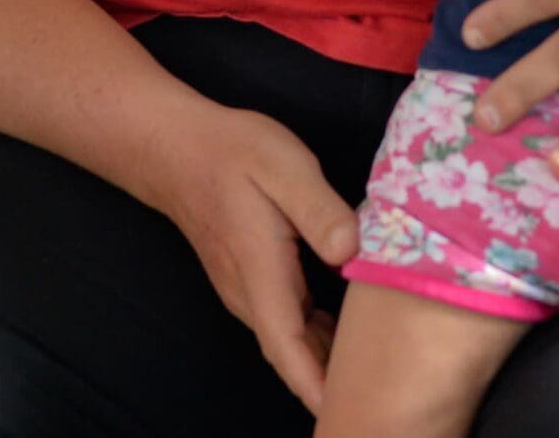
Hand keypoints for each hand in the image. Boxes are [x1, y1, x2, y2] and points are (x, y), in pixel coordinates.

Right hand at [155, 104, 359, 415]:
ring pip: (290, 339)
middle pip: (292, 354)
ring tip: (375, 369)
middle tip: (382, 394)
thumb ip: (319, 210)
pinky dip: (316, 336)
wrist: (176, 147)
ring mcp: (247, 289)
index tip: (346, 413)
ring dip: (325, 360)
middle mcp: (250, 293)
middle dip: (330, 382)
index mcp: (262, 273)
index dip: (317, 385)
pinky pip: (288, 321)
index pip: (288, 348)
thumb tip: (351, 253)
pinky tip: (347, 331)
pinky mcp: (251, 278)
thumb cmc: (233, 153)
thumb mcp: (284, 167)